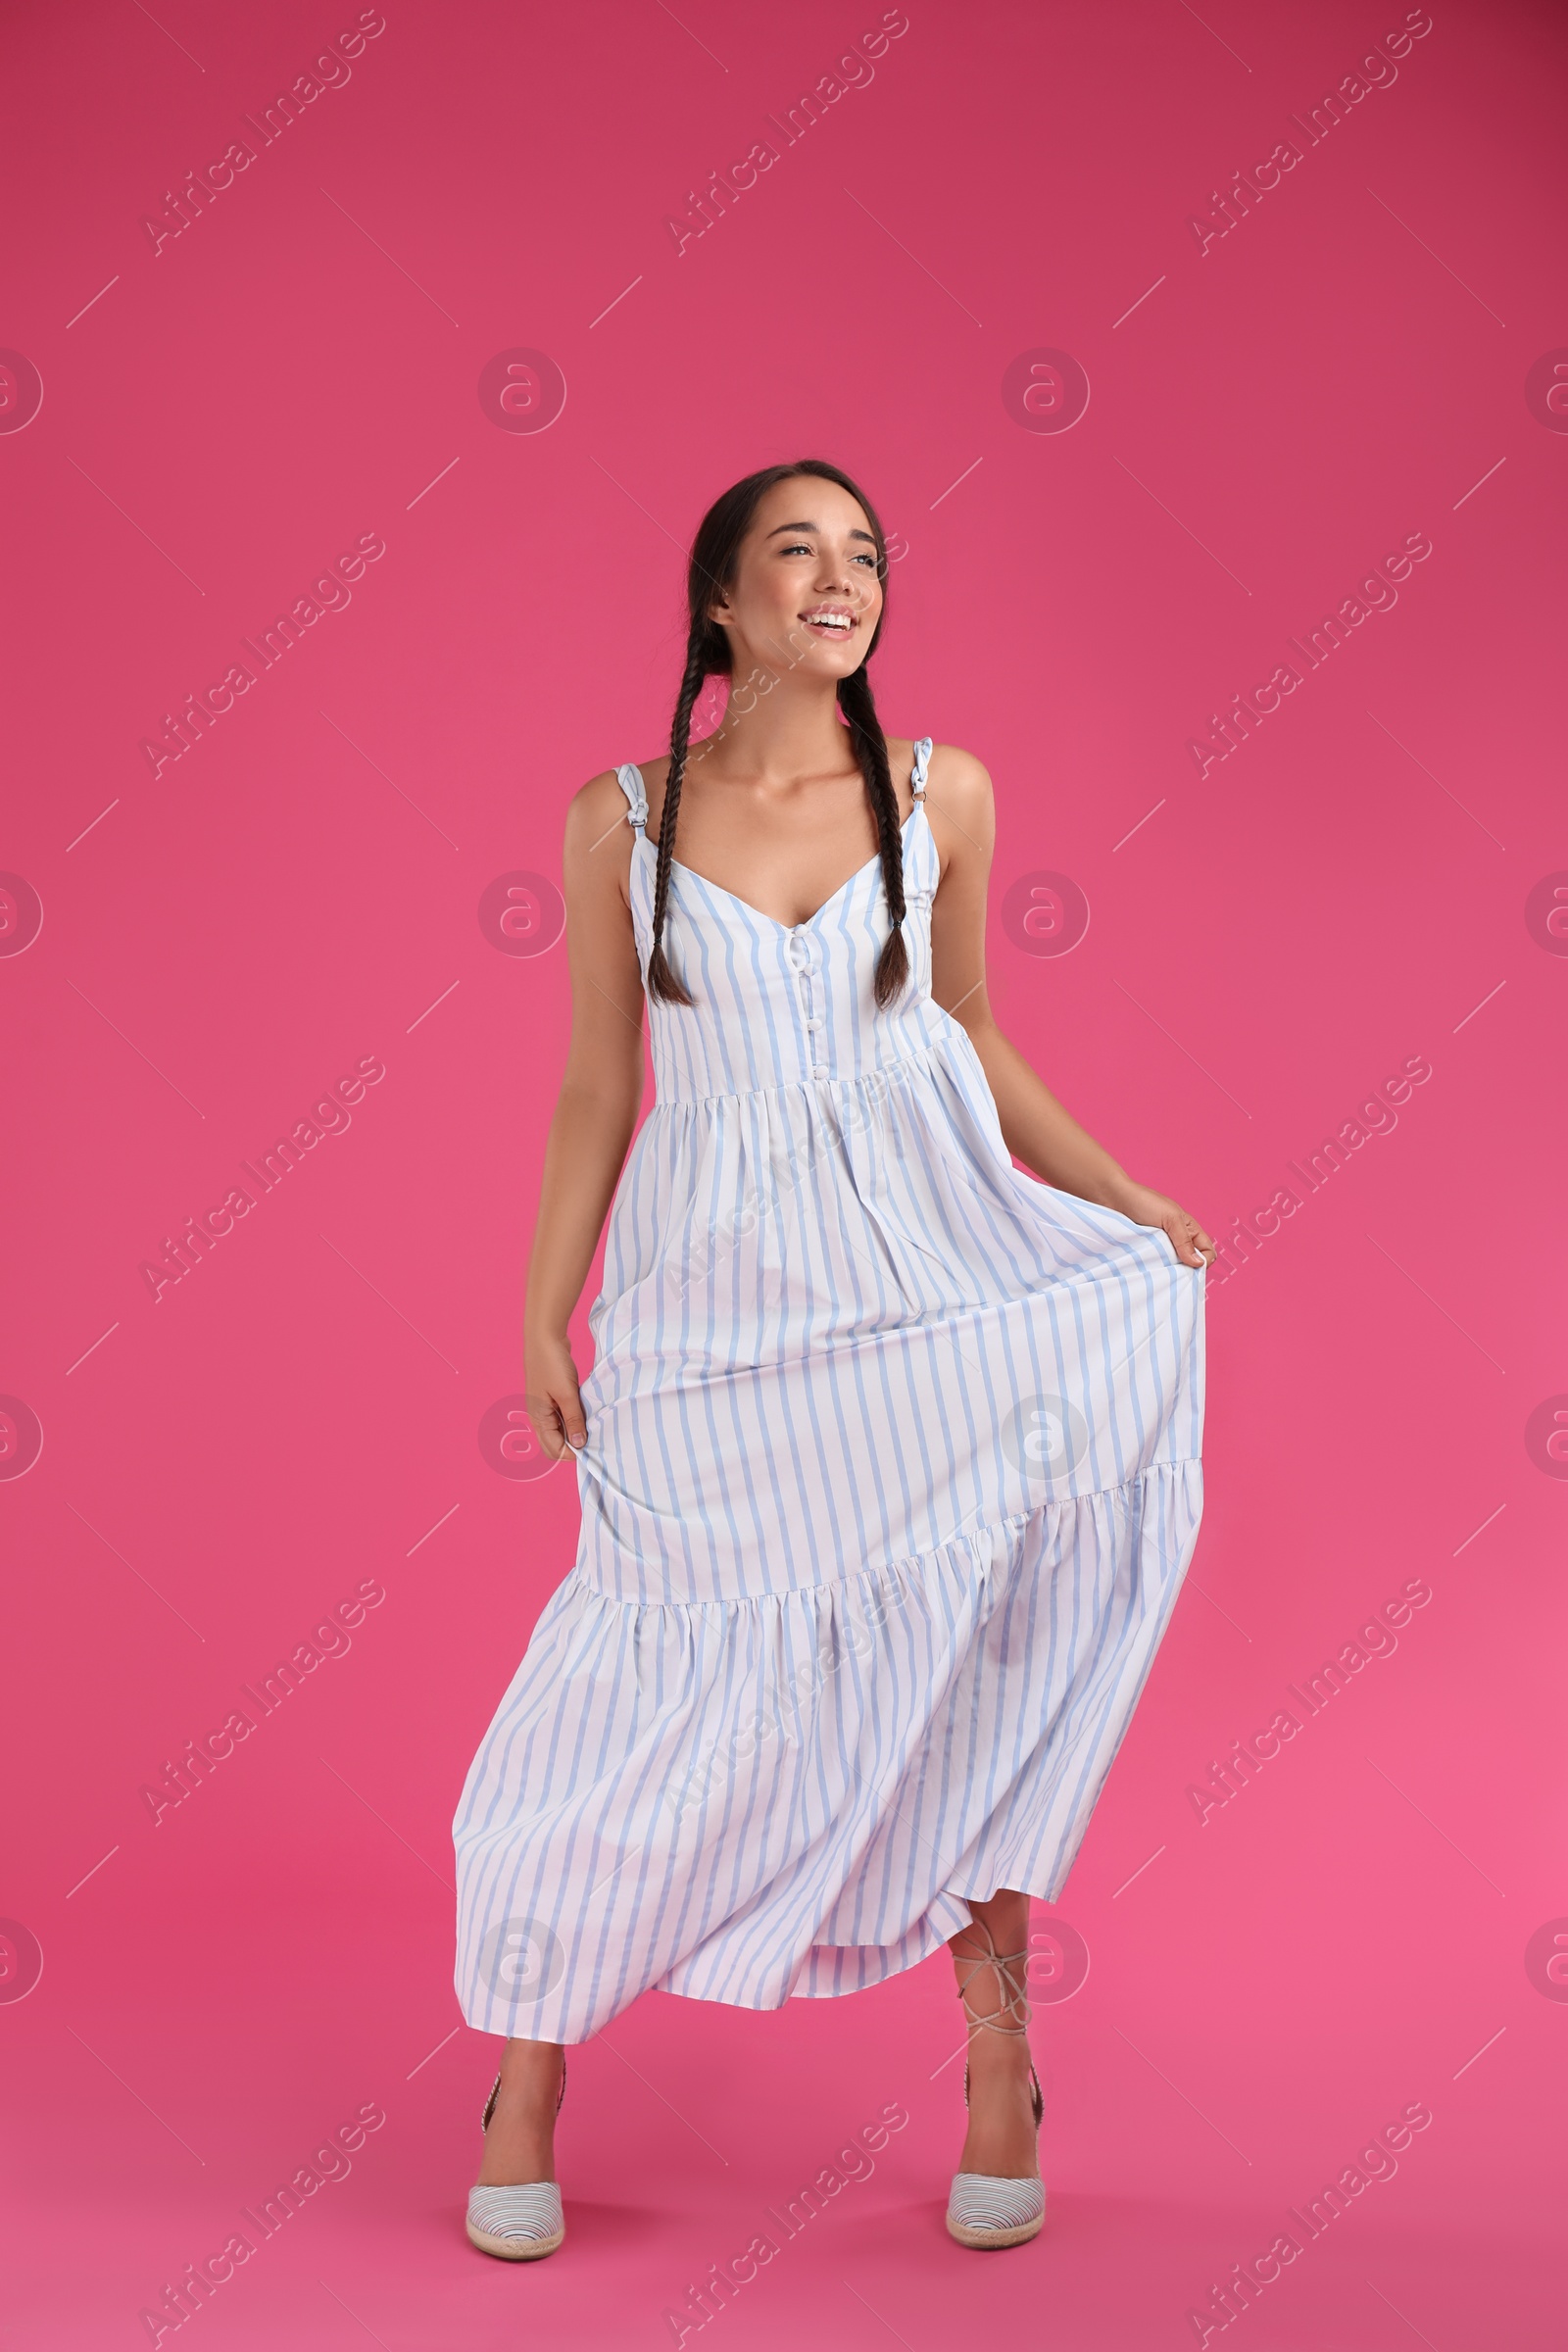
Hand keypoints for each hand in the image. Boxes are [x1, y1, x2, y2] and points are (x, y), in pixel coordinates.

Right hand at [523, 1330, 587, 1459]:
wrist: (544, 1336)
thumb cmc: (552, 1364)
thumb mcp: (566, 1394)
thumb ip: (573, 1420)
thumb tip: (579, 1444)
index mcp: (538, 1419)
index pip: (553, 1450)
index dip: (572, 1453)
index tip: (593, 1448)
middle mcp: (538, 1417)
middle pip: (553, 1444)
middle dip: (571, 1446)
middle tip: (593, 1440)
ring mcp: (543, 1407)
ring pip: (558, 1431)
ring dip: (572, 1432)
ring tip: (592, 1427)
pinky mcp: (550, 1398)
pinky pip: (561, 1417)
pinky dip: (572, 1419)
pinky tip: (585, 1414)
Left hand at [1108, 1178, 1215, 1269]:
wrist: (1113, 1198)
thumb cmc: (1144, 1202)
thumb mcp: (1170, 1219)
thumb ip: (1184, 1241)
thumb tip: (1199, 1264)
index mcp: (1189, 1230)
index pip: (1208, 1252)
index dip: (1204, 1262)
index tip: (1189, 1268)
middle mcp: (1178, 1240)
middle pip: (1191, 1263)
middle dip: (1185, 1270)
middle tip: (1172, 1272)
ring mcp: (1162, 1247)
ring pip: (1173, 1267)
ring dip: (1168, 1271)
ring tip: (1157, 1271)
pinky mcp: (1146, 1252)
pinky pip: (1156, 1266)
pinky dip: (1154, 1269)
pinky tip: (1147, 1270)